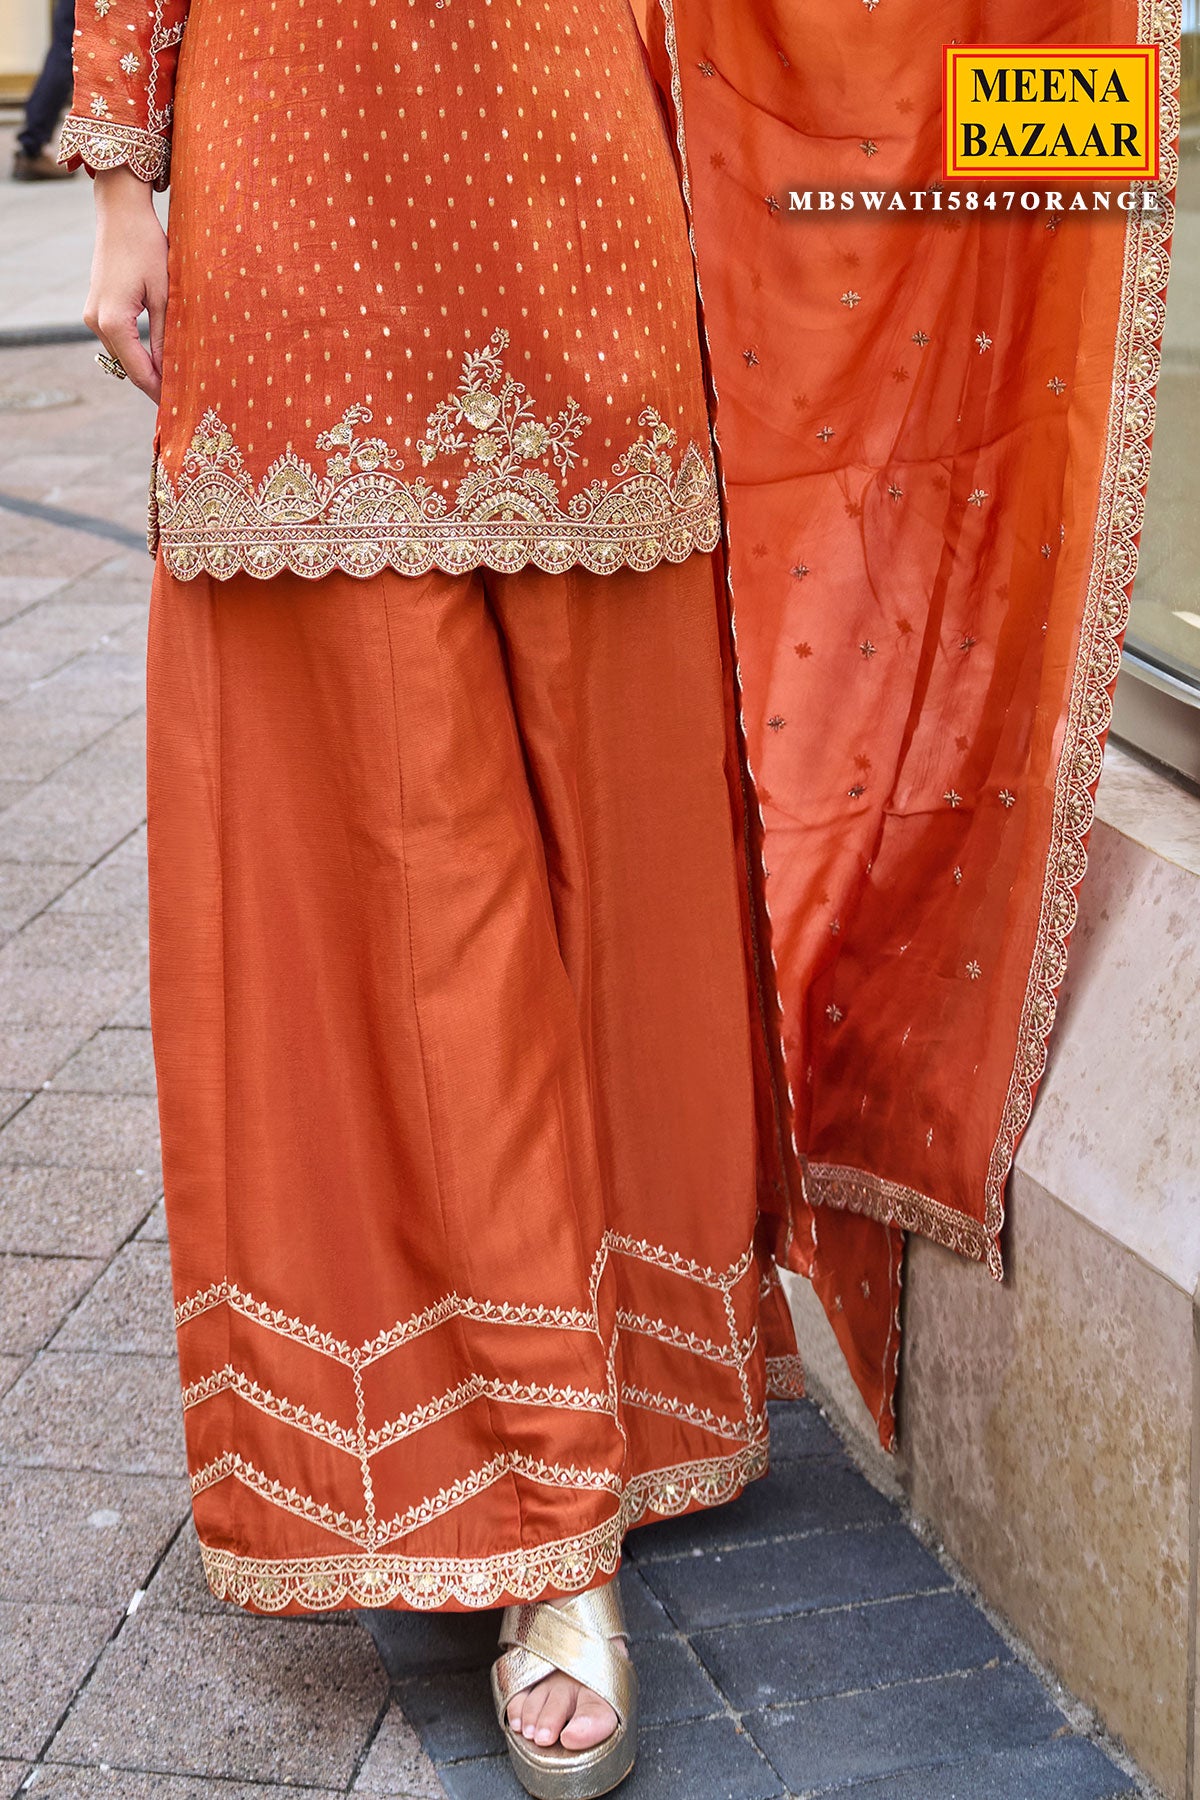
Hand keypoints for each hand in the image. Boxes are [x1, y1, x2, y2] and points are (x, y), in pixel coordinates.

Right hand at [84, 166, 168, 403]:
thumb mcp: (165, 296)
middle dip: (154, 383)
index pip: (139, 372)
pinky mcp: (95, 307)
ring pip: (122, 354)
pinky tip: (158, 357)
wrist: (121, 213)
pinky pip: (118, 339)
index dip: (159, 392)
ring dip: (146, 367)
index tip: (179, 408)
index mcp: (114, 322)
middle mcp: (96, 322)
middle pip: (128, 367)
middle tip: (183, 400)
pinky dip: (137, 350)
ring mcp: (92, 314)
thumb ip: (166, 337)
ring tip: (175, 381)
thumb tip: (172, 371)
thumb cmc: (147, 247)